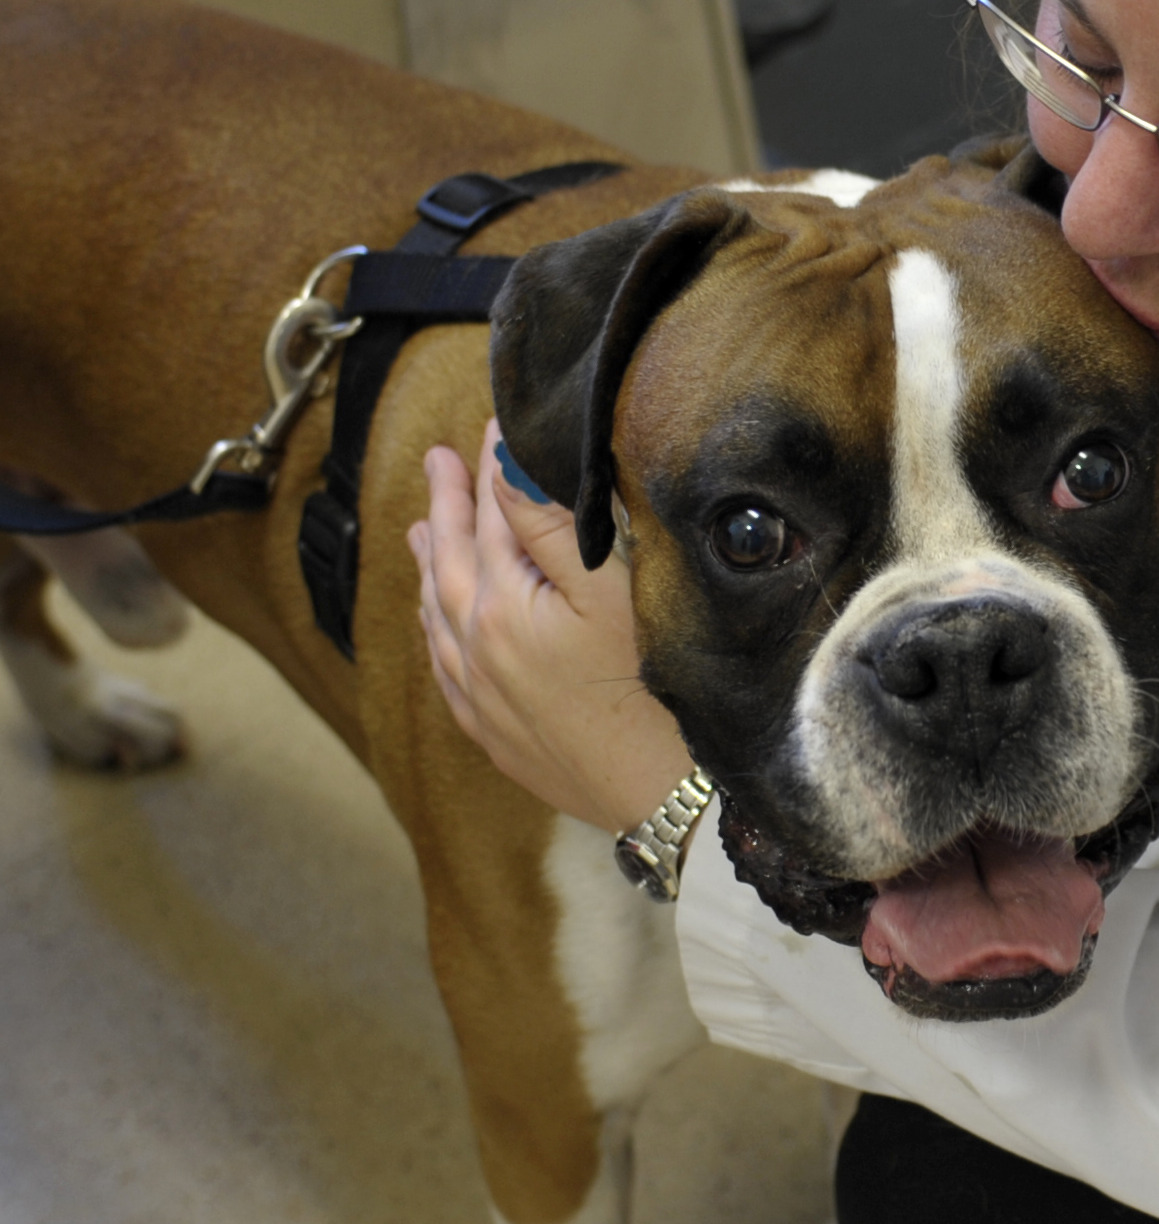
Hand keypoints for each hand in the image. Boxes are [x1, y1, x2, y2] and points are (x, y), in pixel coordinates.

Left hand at [410, 420, 692, 835]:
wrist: (669, 798)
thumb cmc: (656, 691)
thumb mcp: (613, 590)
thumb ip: (551, 525)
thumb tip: (505, 465)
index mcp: (501, 609)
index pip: (491, 517)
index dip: (491, 467)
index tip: (491, 425)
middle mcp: (475, 652)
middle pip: (452, 561)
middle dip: (448, 505)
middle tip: (440, 460)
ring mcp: (481, 698)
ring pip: (438, 615)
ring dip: (430, 563)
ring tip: (423, 528)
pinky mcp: (497, 735)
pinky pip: (443, 668)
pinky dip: (435, 629)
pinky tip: (439, 621)